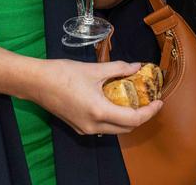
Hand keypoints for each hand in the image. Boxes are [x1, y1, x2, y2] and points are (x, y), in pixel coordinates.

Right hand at [29, 59, 162, 134]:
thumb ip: (119, 68)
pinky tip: (116, 101)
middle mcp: (93, 126)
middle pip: (126, 128)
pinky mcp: (78, 126)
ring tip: (135, 99)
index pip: (133, 119)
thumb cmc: (63, 74)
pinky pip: (103, 126)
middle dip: (141, 116)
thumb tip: (137, 66)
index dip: (149, 112)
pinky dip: (114, 117)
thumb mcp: (94, 69)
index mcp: (99, 112)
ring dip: (128, 117)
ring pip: (114, 129)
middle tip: (149, 100)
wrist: (36, 83)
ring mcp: (84, 128)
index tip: (159, 101)